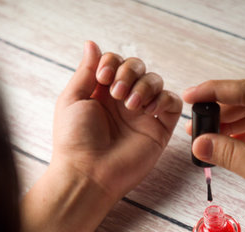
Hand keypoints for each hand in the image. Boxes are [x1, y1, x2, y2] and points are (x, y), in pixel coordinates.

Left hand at [53, 40, 181, 205]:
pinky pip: (172, 104)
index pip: (116, 63)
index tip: (103, 78)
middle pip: (138, 68)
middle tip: (117, 93)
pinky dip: (164, 99)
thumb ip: (86, 71)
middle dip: (129, 72)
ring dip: (144, 86)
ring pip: (155, 82)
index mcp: (102, 93)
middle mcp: (123, 102)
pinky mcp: (158, 130)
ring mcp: (142, 116)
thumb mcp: (72, 99)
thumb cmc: (75, 140)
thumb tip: (92, 44)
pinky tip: (148, 109)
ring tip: (131, 105)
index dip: (112, 63)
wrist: (89, 173)